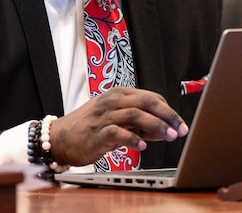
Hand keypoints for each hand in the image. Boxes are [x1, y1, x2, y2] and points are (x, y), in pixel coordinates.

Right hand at [47, 87, 188, 166]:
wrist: (61, 138)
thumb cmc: (90, 128)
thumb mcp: (117, 121)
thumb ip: (140, 124)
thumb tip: (166, 130)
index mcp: (119, 94)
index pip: (151, 97)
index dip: (169, 111)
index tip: (180, 124)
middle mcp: (112, 101)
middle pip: (147, 102)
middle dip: (168, 116)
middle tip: (180, 129)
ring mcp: (104, 115)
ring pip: (136, 114)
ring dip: (156, 126)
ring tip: (169, 136)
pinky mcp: (97, 131)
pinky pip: (119, 132)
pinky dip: (133, 139)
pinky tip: (142, 146)